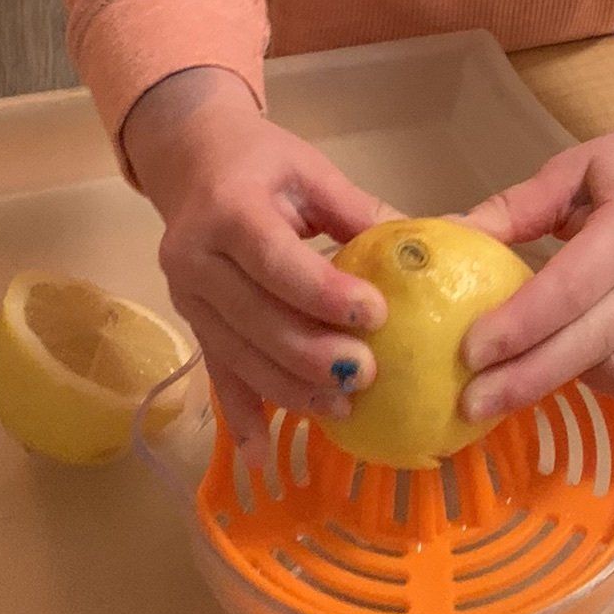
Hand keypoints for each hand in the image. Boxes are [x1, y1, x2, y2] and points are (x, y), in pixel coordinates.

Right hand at [123, 68, 401, 461]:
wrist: (191, 158)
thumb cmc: (261, 161)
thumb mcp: (310, 170)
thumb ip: (360, 212)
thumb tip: (426, 253)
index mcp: (229, 211)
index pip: (276, 261)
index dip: (323, 293)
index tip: (377, 315)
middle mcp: (196, 258)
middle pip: (256, 319)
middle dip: (313, 353)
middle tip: (369, 372)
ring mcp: (187, 296)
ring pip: (238, 354)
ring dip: (289, 388)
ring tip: (343, 406)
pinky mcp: (191, 322)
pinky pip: (218, 373)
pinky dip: (240, 415)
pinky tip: (261, 455)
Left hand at [460, 88, 613, 430]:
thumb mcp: (570, 170)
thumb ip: (513, 207)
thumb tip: (450, 232)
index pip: (569, 290)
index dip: (517, 325)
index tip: (468, 351)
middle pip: (592, 346)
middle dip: (526, 378)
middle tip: (470, 398)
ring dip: (582, 384)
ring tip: (538, 371)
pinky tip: (606, 397)